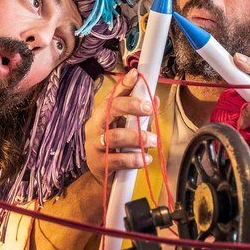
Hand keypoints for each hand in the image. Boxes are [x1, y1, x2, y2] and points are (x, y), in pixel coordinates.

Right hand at [84, 69, 156, 183]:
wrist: (100, 173)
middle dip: (130, 106)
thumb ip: (140, 115)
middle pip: (109, 110)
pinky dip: (134, 159)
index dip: (124, 84)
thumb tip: (155, 99)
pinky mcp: (99, 163)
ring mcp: (95, 144)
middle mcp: (96, 125)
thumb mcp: (126, 127)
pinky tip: (145, 159)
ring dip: (137, 137)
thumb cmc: (115, 146)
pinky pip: (117, 160)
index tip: (136, 75)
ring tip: (153, 140)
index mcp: (102, 113)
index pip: (113, 95)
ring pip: (114, 136)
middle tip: (149, 109)